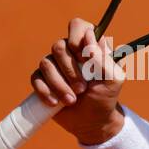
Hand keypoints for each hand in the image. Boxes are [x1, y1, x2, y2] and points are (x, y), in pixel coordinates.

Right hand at [31, 17, 126, 143]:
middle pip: (58, 46)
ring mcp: (54, 65)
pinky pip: (35, 78)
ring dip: (60, 85)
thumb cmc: (105, 98)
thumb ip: (104, 58)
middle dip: (70, 71)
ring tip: (72, 100)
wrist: (92, 122)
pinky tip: (56, 103)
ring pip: (46, 63)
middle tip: (82, 88)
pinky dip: (45, 91)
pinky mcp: (42, 80)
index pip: (78, 26)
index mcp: (89, 47)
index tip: (84, 58)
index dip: (77, 38)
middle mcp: (69, 52)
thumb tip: (90, 35)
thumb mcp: (113, 80)